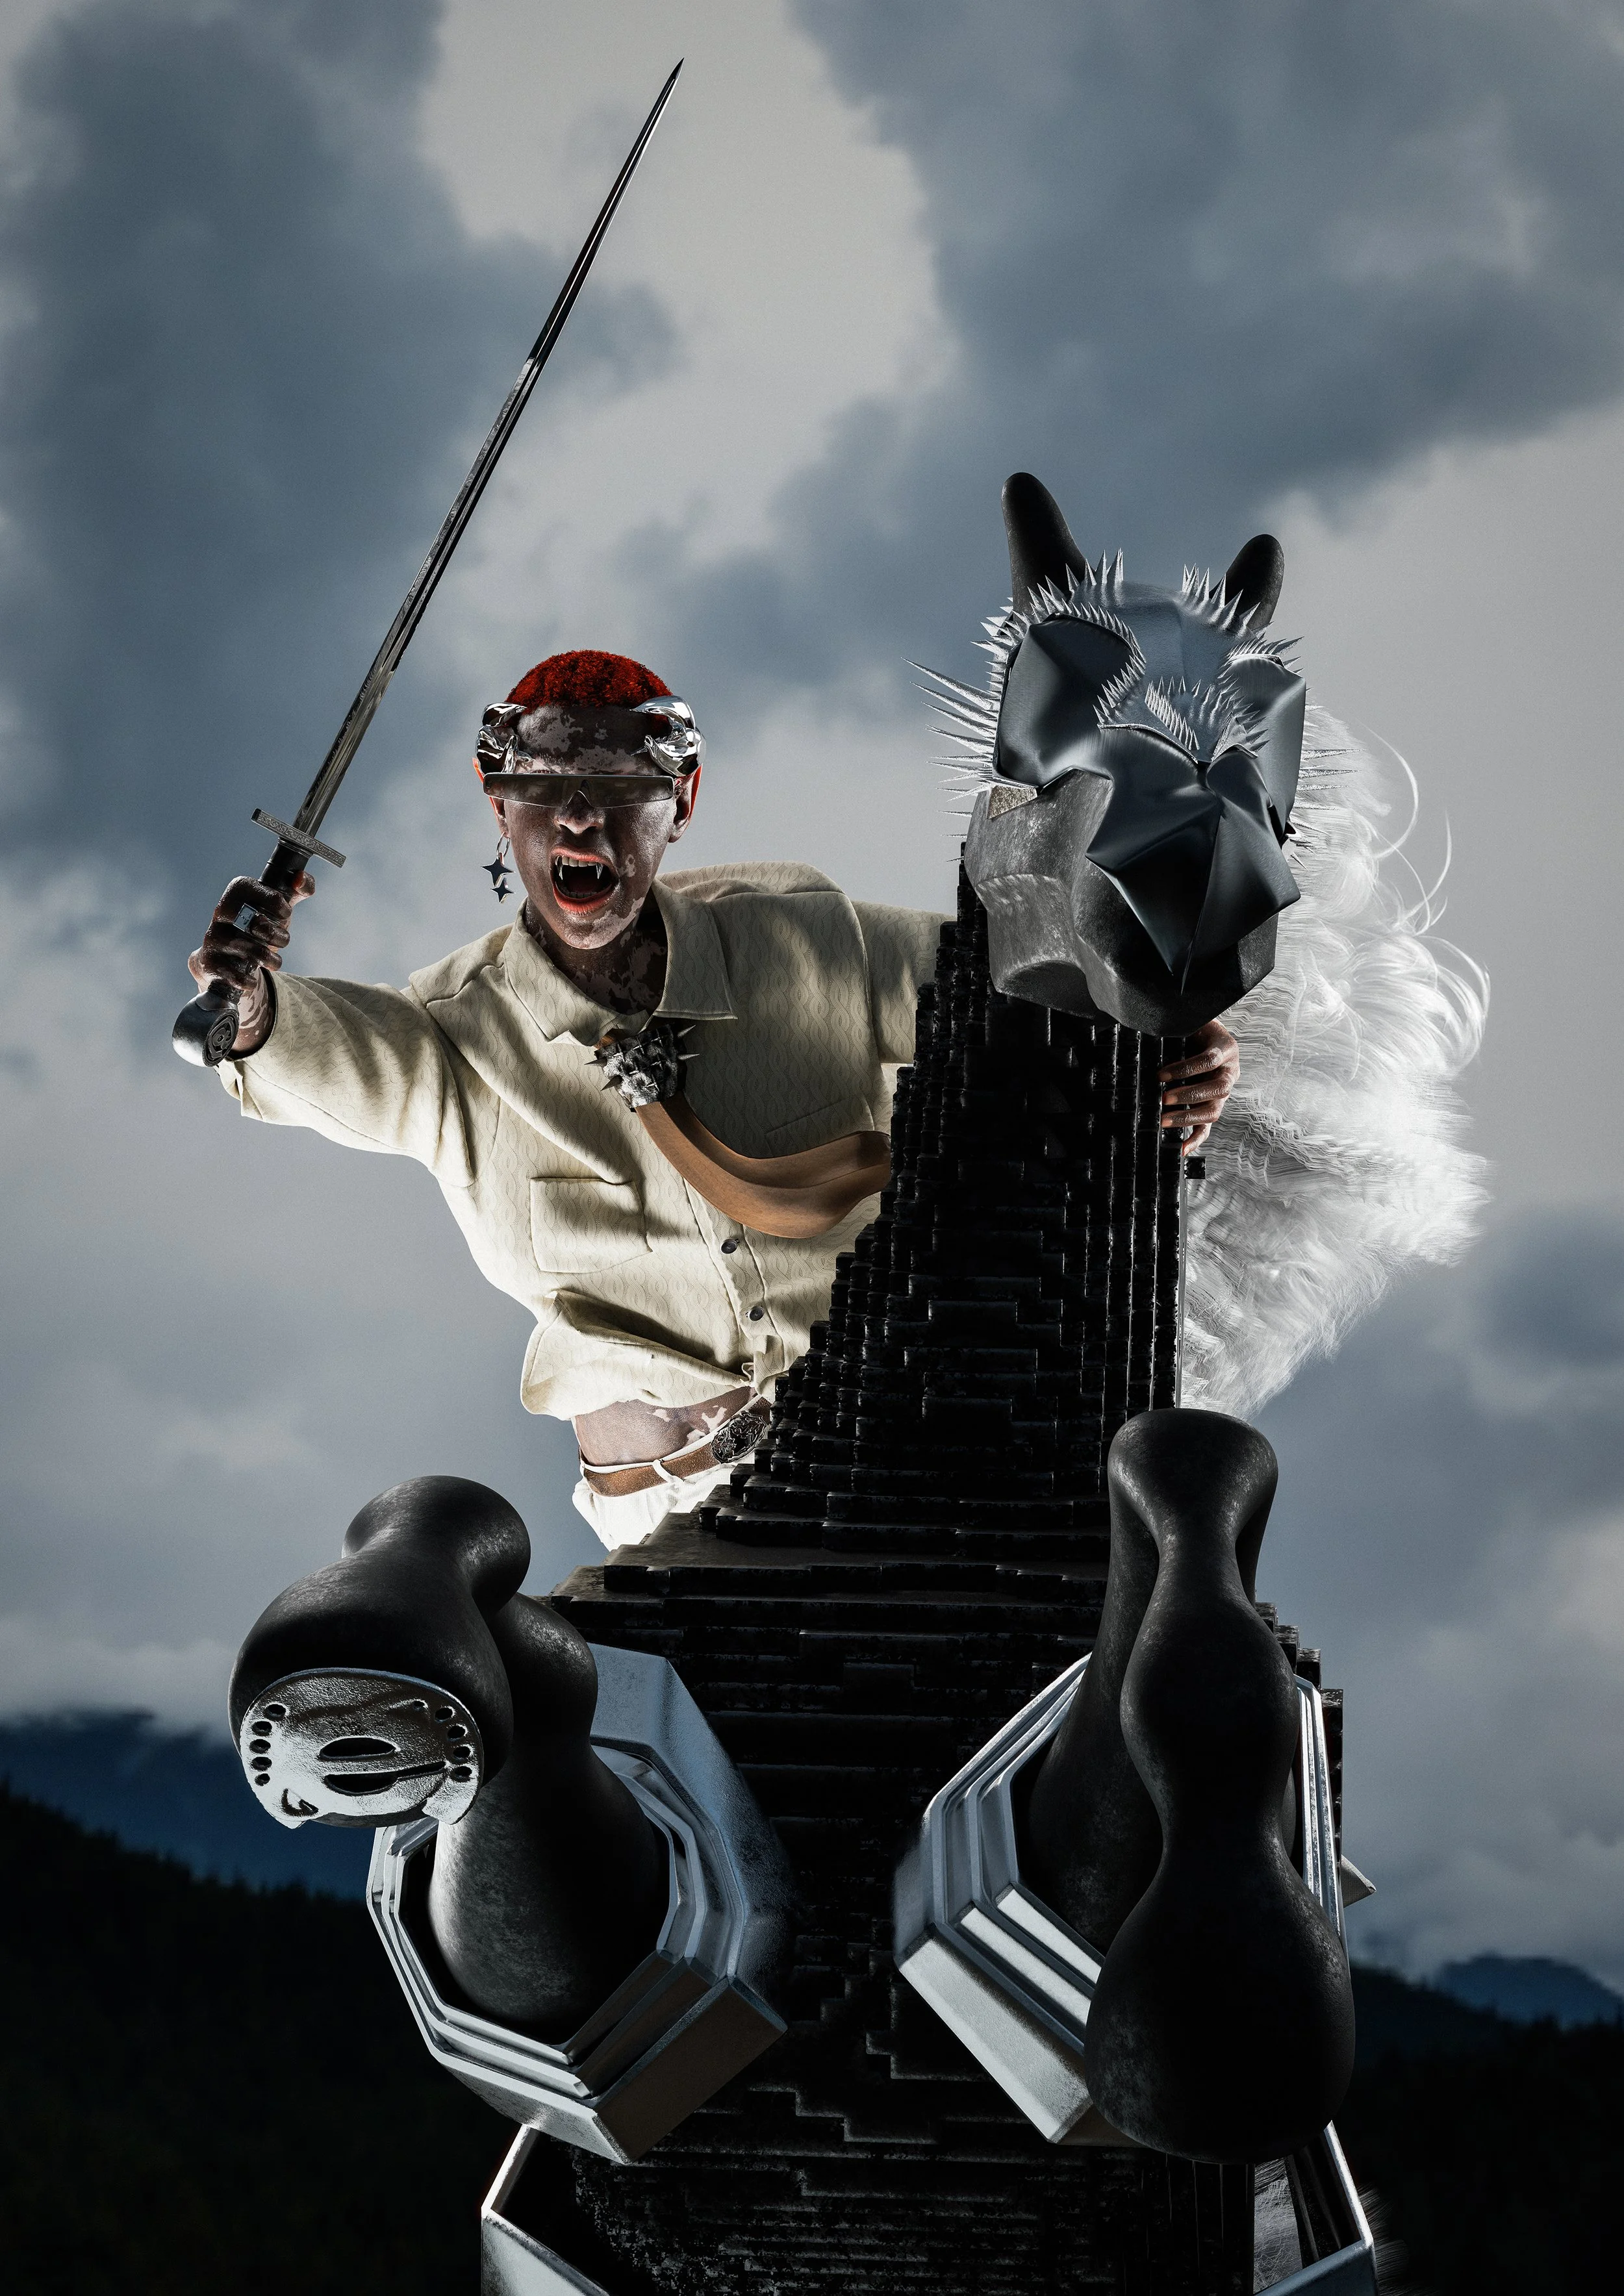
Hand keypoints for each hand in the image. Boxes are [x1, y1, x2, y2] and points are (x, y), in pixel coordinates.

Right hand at [188, 873, 313, 1054]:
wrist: (226, 959)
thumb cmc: (259, 927)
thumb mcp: (280, 906)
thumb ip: (300, 888)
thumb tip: (301, 878)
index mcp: (237, 891)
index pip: (260, 892)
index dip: (278, 905)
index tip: (284, 914)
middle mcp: (221, 911)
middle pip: (256, 923)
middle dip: (277, 935)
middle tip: (282, 940)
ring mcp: (213, 937)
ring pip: (249, 949)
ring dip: (270, 959)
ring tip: (274, 961)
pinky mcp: (209, 961)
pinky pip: (233, 973)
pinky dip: (248, 979)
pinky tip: (252, 978)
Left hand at [1158, 1020, 1238, 1153]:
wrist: (1206, 1032)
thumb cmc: (1194, 1028)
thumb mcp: (1190, 1024)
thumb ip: (1177, 1029)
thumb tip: (1148, 1034)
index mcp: (1225, 1048)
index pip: (1209, 1060)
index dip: (1186, 1069)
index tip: (1161, 1074)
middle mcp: (1230, 1071)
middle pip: (1218, 1089)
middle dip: (1189, 1095)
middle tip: (1163, 1099)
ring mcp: (1224, 1091)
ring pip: (1214, 1110)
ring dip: (1188, 1117)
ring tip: (1163, 1121)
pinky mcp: (1215, 1105)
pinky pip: (1208, 1126)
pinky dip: (1196, 1139)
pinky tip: (1182, 1149)